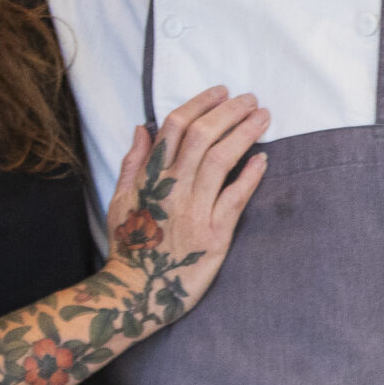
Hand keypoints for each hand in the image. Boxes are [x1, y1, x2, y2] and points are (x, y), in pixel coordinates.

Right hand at [103, 86, 269, 317]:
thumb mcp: (120, 200)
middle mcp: (173, 188)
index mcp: (151, 177)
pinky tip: (264, 159)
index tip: (220, 92)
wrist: (137, 293)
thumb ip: (133, 163)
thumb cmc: (129, 246)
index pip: (175, 126)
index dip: (200, 103)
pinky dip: (251, 176)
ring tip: (263, 117)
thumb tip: (142, 127)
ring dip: (245, 133)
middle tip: (249, 99)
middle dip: (229, 111)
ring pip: (222, 160)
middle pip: (203, 136)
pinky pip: (235, 198)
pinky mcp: (214, 235)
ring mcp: (195, 211)